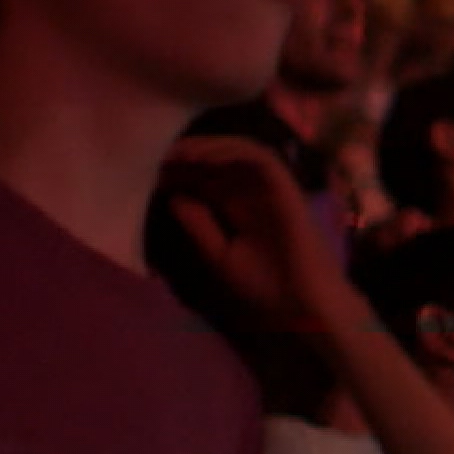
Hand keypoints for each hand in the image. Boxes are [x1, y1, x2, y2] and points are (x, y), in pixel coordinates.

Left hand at [163, 137, 351, 334]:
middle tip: (153, 155)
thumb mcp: (220, 256)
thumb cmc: (267, 288)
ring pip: (239, 153)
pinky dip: (233, 151)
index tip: (149, 173)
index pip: (207, 181)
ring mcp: (271, 189)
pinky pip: (261, 158)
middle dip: (187, 156)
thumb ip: (199, 225)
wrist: (304, 306)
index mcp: (239, 210)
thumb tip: (174, 195)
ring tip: (175, 152)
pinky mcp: (286, 187)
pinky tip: (204, 157)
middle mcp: (254, 194)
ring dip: (207, 148)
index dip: (180, 173)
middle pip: (219, 162)